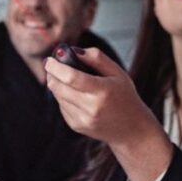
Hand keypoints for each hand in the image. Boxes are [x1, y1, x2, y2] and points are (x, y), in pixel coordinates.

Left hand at [45, 48, 173, 180]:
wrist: (132, 129)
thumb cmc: (125, 96)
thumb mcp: (118, 73)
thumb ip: (96, 58)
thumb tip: (73, 51)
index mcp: (102, 91)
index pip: (72, 77)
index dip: (56, 67)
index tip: (49, 60)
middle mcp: (91, 108)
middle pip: (59, 88)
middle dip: (51, 74)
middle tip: (51, 66)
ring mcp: (83, 119)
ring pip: (58, 97)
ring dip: (57, 85)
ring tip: (65, 78)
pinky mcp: (77, 126)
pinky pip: (62, 107)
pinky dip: (63, 97)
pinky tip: (74, 94)